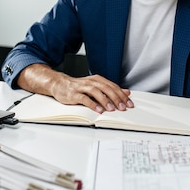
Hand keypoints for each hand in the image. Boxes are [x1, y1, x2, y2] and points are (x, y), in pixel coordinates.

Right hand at [16, 64, 133, 112]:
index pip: (112, 86)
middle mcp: (91, 82)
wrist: (60, 84)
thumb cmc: (78, 87)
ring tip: (112, 109)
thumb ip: (110, 89)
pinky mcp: (74, 94)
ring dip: (105, 100)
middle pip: (106, 88)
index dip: (122, 95)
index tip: (129, 103)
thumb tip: (126, 92)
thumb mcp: (96, 86)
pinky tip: (98, 110)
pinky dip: (92, 104)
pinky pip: (84, 99)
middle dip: (116, 98)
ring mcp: (82, 88)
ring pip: (96, 92)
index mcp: (97, 80)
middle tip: (123, 107)